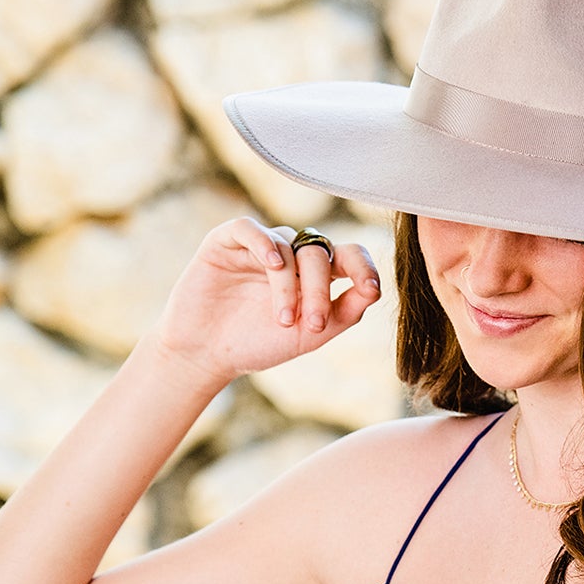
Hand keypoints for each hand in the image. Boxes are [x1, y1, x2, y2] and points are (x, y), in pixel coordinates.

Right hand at [149, 217, 382, 388]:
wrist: (208, 355)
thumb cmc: (259, 344)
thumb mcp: (312, 334)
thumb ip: (346, 311)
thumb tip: (375, 289)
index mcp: (315, 274)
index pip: (349, 255)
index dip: (364, 266)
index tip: (371, 288)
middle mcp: (290, 254)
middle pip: (319, 252)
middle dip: (319, 289)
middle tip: (311, 324)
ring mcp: (259, 245)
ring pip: (288, 245)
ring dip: (290, 285)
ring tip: (282, 320)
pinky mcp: (227, 241)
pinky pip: (251, 229)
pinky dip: (264, 244)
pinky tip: (272, 266)